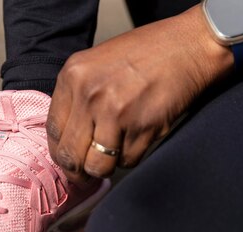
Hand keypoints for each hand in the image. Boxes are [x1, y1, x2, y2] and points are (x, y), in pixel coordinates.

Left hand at [47, 5, 233, 182]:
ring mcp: (116, 112)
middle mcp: (90, 94)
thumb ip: (75, 96)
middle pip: (70, 154)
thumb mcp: (94, 64)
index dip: (59, 152)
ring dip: (105, 168)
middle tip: (84, 174)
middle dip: (77, 171)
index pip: (53, 130)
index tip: (66, 160)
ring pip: (97, 165)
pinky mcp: (144, 126)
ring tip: (112, 155)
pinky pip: (127, 161)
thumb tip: (64, 138)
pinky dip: (129, 158)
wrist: (189, 45)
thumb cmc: (144, 54)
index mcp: (72, 76)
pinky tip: (135, 140)